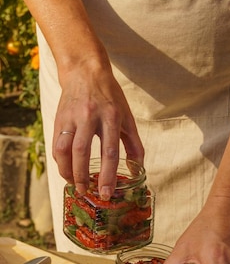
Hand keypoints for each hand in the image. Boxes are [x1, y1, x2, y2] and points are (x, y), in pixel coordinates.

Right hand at [52, 59, 143, 199]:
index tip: (106, 192)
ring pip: (64, 149)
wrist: (85, 70)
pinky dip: (60, 162)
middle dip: (83, 176)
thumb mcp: (127, 118)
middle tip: (87, 192)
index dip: (107, 175)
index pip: (109, 151)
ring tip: (75, 185)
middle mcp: (90, 116)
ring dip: (68, 171)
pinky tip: (67, 171)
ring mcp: (72, 117)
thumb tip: (138, 172)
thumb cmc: (110, 98)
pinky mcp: (59, 118)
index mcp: (111, 117)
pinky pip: (56, 144)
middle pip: (83, 152)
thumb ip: (135, 146)